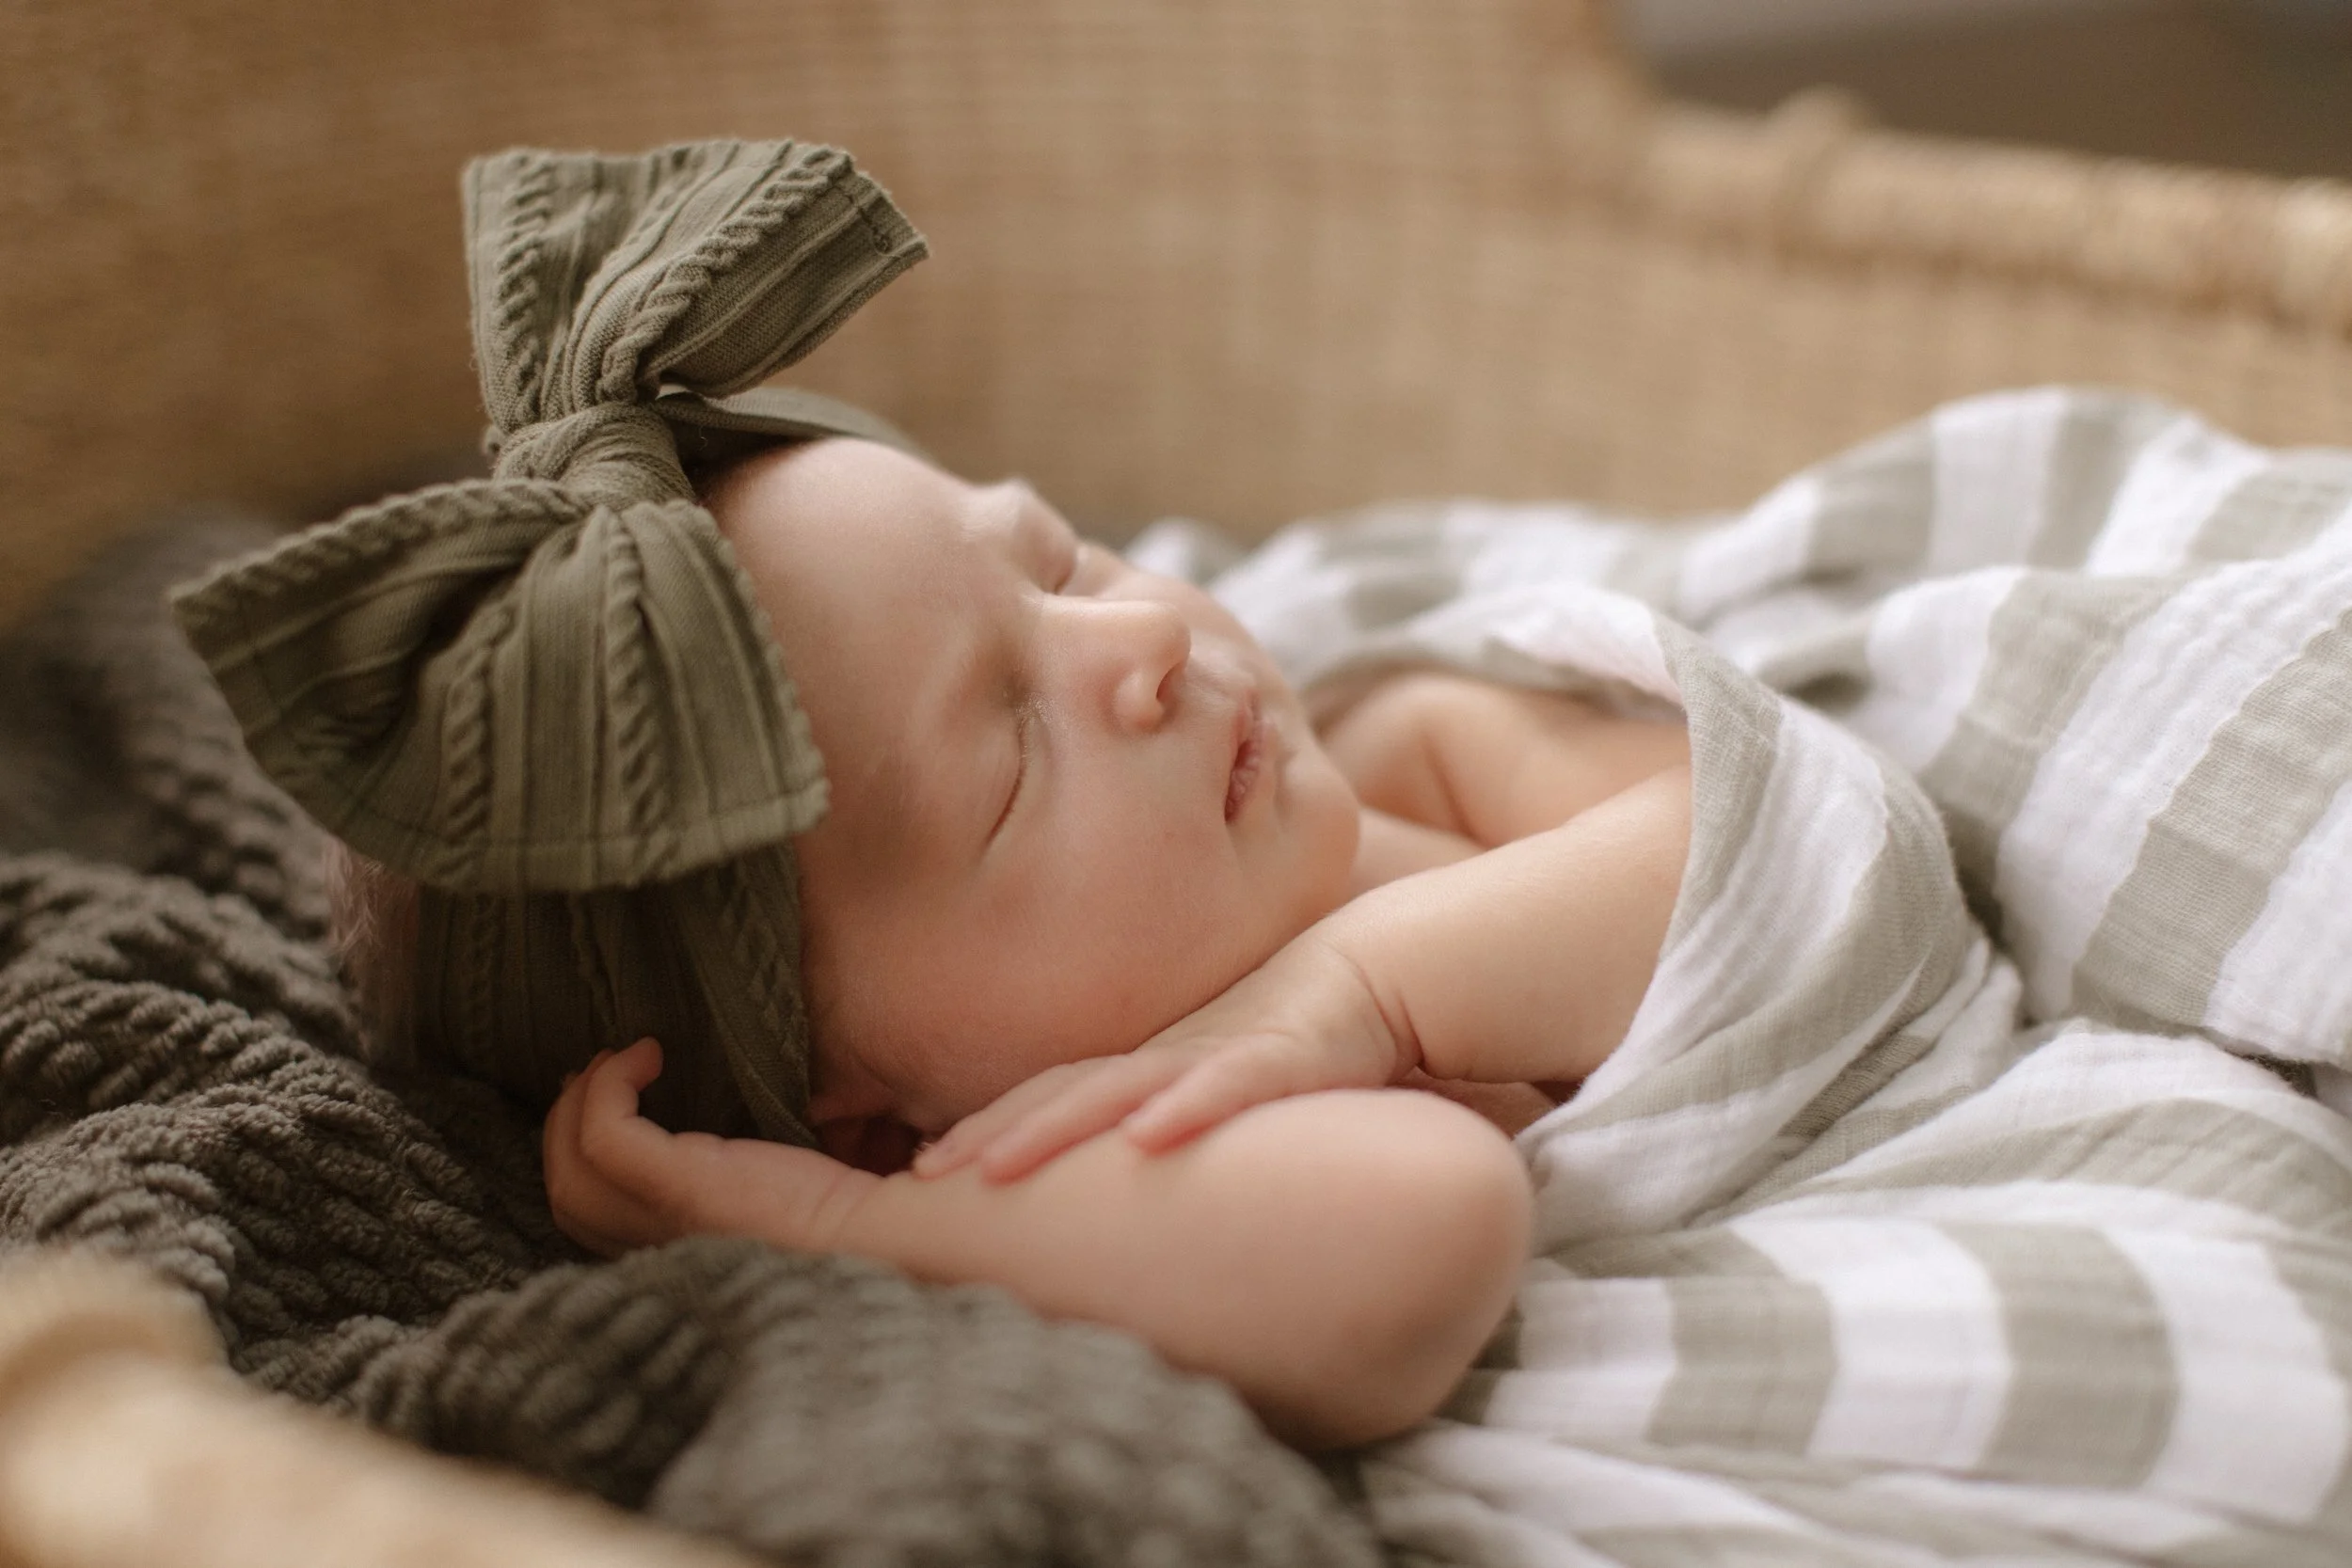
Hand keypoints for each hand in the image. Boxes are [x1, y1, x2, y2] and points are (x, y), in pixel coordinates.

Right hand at [542, 1038, 878, 1257]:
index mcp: (678, 1252)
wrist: (883, 1231)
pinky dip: (611, 1086)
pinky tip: (650, 1055)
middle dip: (562, 1127)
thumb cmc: (846, 1210)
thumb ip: (728, 1176)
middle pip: (566, 1198)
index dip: (578, 1158)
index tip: (603, 1103)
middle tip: (597, 1073)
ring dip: (579, 1103)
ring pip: (570, 1171)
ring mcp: (666, 1221)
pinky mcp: (683, 1186)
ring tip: (619, 1060)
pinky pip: (605, 1134)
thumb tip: (711, 1131)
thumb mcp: (767, 1190)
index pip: (592, 1221)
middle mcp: (660, 1248)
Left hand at [912, 929, 1411, 1183]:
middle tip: (920, 1178)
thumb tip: (1123, 1172)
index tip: (920, 1170)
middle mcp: (1170, 1058)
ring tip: (991, 1167)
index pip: (1052, 1095)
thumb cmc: (1302, 1036)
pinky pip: (1229, 1088)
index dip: (987, 1128)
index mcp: (1152, 1066)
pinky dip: (1185, 1112)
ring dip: (1053, 1129)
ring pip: (1123, 1091)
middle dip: (991, 1133)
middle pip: (1064, 1093)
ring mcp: (1222, 1054)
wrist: (1385, 973)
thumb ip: (1171, 1114)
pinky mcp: (1286, 1058)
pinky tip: (1145, 1141)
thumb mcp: (1221, 1079)